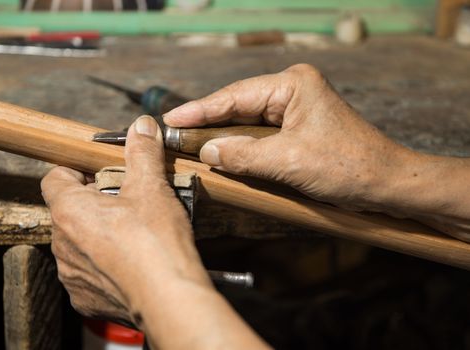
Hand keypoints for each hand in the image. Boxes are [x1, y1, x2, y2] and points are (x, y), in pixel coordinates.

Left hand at [42, 116, 269, 348]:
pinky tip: (129, 261)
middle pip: (69, 210)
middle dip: (93, 202)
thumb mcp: (152, 187)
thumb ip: (142, 153)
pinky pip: (87, 272)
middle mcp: (62, 243)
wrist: (169, 298)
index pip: (55, 178)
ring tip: (131, 233)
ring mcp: (71, 273)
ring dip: (97, 234)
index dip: (75, 171)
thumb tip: (141, 126)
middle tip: (126, 201)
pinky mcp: (85, 297)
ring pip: (78, 242)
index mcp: (70, 210)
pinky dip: (103, 264)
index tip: (97, 173)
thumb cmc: (156, 244)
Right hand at [163, 64, 411, 211]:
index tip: (171, 119)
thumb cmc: (349, 167)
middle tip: (174, 134)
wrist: (387, 184)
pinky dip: (241, 146)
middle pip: (238, 105)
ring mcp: (295, 109)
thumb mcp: (289, 162)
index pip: (234, 96)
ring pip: (247, 121)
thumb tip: (207, 150)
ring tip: (189, 144)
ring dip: (223, 136)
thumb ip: (243, 155)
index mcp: (293, 84)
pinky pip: (260, 135)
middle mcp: (292, 90)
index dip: (199, 109)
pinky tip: (221, 153)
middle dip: (207, 122)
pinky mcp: (297, 129)